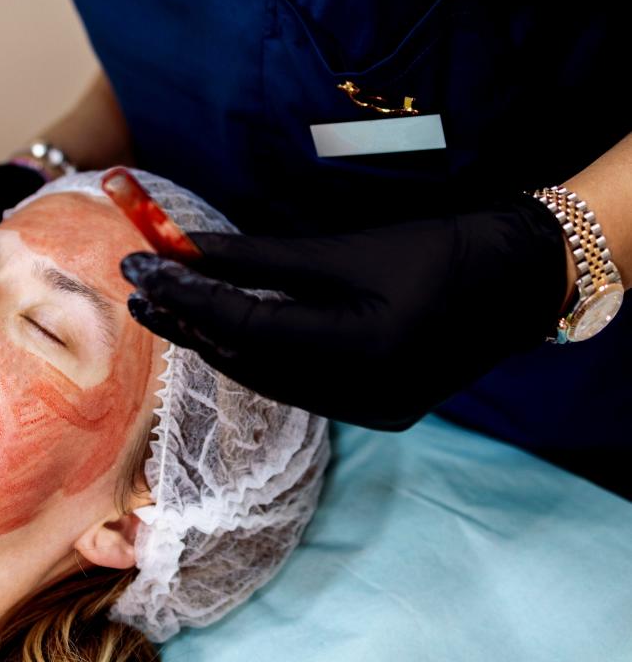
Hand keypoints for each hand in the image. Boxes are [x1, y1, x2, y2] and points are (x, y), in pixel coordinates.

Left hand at [120, 194, 569, 429]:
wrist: (523, 282)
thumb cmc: (439, 250)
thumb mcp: (344, 249)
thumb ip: (258, 257)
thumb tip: (184, 249)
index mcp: (361, 349)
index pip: (245, 325)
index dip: (184, 296)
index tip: (136, 267)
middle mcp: (362, 395)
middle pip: (248, 361)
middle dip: (188, 324)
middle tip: (139, 290)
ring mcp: (370, 412)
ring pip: (267, 381)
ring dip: (216, 344)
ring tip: (166, 310)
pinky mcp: (376, 412)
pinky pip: (296, 389)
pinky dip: (256, 359)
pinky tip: (225, 333)